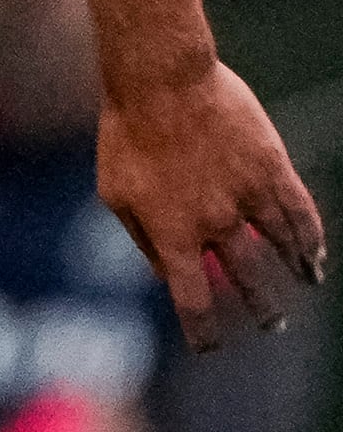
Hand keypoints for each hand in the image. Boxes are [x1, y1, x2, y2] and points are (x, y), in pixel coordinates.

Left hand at [100, 60, 325, 346]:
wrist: (161, 83)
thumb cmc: (126, 136)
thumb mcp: (115, 194)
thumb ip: (143, 239)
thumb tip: (165, 275)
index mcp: (172, 235)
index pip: (192, 300)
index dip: (204, 331)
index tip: (211, 347)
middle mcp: (215, 224)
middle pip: (247, 281)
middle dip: (262, 308)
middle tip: (272, 324)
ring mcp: (248, 197)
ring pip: (281, 248)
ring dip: (294, 274)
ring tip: (303, 288)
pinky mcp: (272, 169)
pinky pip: (301, 212)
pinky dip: (312, 237)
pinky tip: (316, 254)